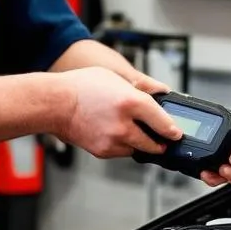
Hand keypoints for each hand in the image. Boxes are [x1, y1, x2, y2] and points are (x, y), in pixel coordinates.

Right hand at [55, 67, 183, 158]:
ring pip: (138, 149)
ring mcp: (113, 140)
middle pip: (154, 144)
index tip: (176, 133)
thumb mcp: (114, 77)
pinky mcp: (103, 151)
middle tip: (162, 139)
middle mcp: (125, 125)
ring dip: (139, 143)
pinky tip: (113, 132)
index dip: (173, 129)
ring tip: (130, 130)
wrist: (54, 104)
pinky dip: (122, 145)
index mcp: (131, 102)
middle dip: (160, 142)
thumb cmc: (79, 87)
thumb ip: (140, 86)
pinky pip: (121, 152)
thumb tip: (158, 91)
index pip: (163, 122)